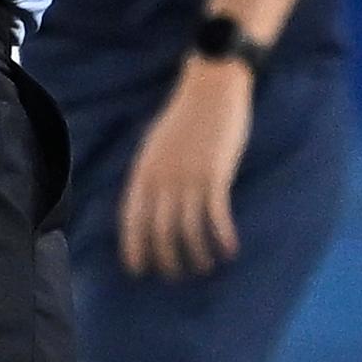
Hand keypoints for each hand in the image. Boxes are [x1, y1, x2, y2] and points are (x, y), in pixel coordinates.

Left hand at [118, 58, 252, 278]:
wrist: (211, 86)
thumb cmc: (186, 114)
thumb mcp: (157, 144)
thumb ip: (152, 174)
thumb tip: (152, 205)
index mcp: (143, 171)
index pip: (132, 220)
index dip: (134, 248)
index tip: (138, 270)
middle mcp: (161, 179)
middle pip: (159, 233)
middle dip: (167, 260)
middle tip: (177, 275)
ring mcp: (188, 178)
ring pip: (188, 232)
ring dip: (197, 255)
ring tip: (206, 266)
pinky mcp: (214, 175)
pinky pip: (216, 218)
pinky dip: (222, 238)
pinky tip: (229, 250)